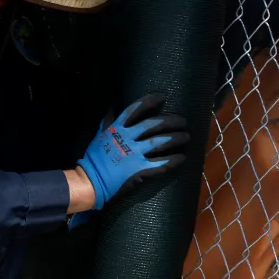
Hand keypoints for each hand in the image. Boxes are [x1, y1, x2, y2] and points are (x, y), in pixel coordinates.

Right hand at [76, 93, 188, 210]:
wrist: (91, 181)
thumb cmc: (94, 157)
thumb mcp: (100, 134)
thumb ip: (108, 121)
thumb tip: (113, 107)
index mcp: (118, 128)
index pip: (136, 109)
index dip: (151, 101)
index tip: (163, 97)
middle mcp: (128, 138)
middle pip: (154, 125)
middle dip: (171, 121)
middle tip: (183, 121)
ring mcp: (135, 154)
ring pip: (161, 142)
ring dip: (177, 138)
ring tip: (186, 137)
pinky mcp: (141, 170)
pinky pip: (161, 163)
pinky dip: (174, 160)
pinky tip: (182, 158)